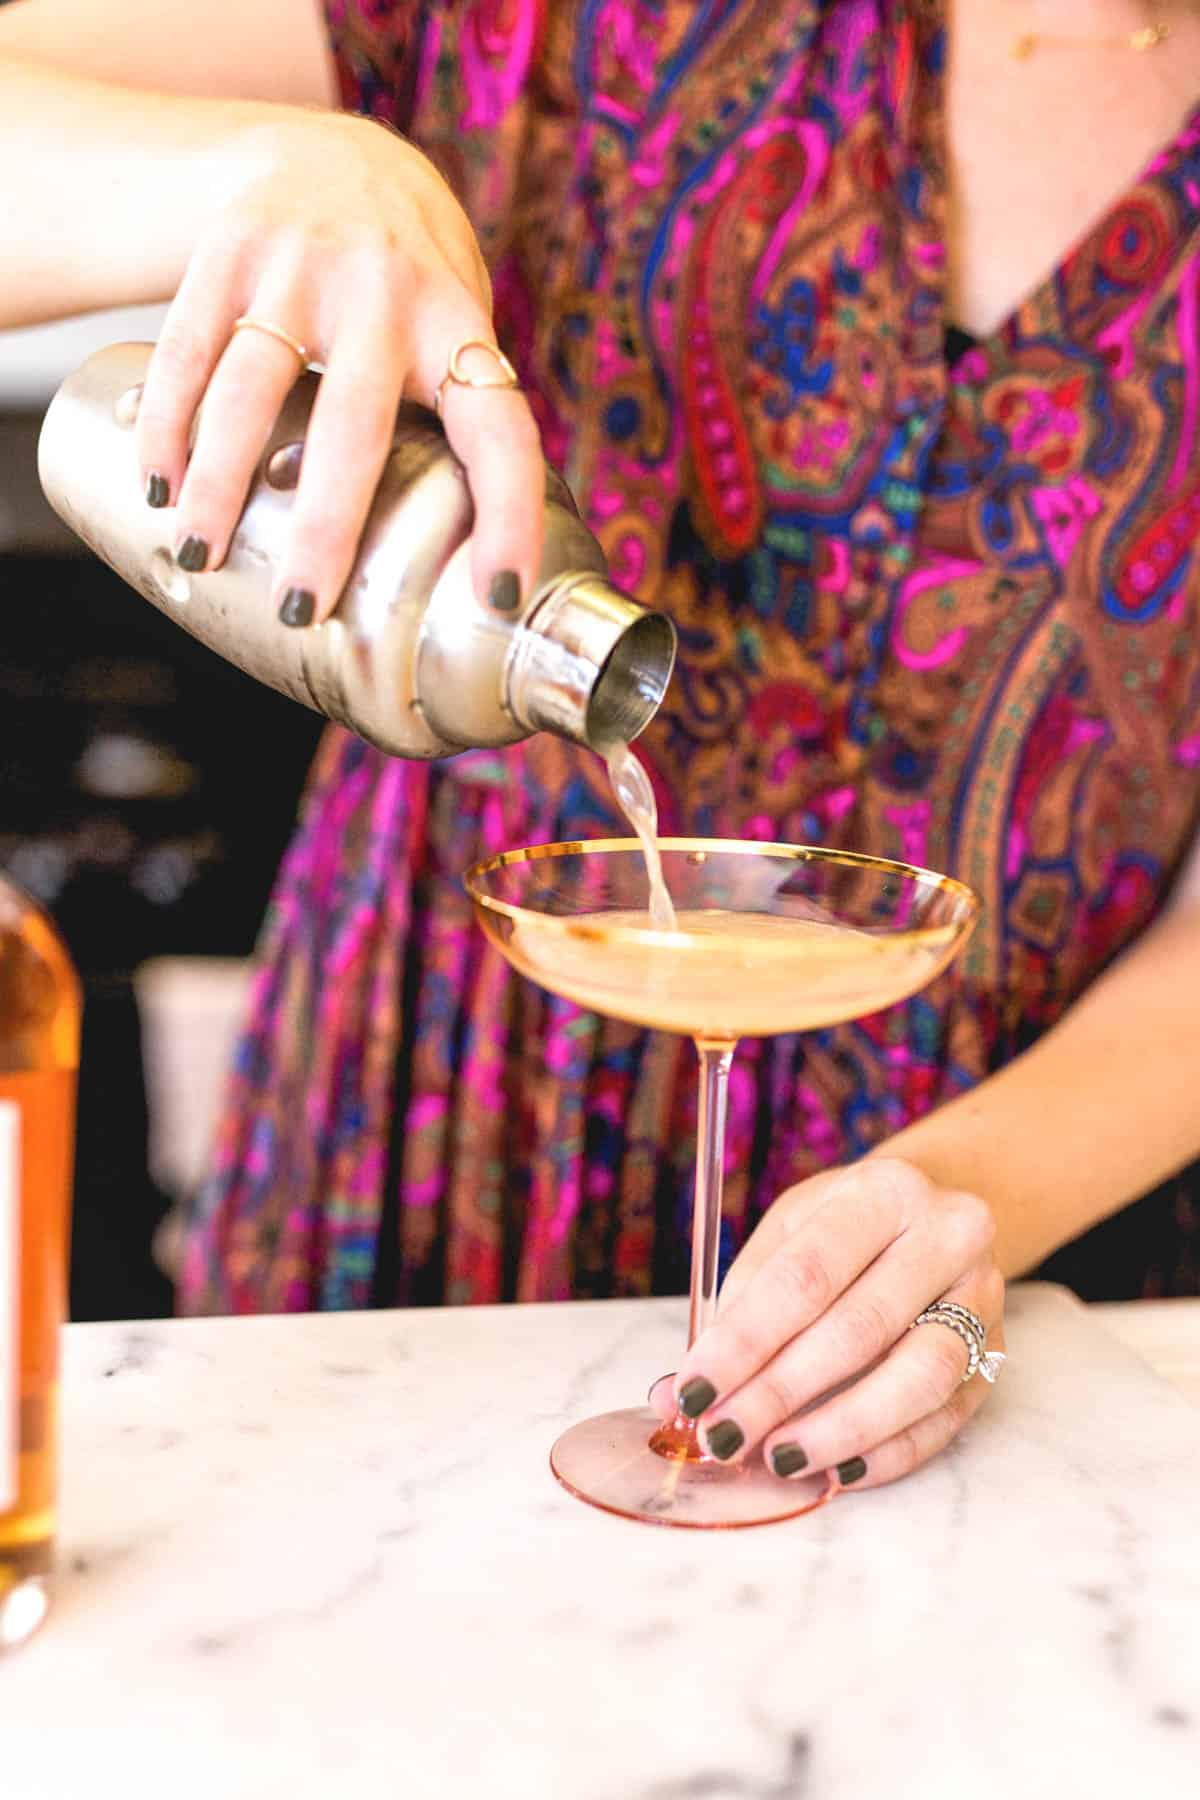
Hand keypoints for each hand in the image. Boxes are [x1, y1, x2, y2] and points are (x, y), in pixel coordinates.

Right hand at [135, 111, 543, 620]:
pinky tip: (159, 483)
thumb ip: (461, 421)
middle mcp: (384, 292)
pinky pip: (186, 349)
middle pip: (352, 426)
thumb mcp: (457, 327)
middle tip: (303, 606)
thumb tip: (476, 566)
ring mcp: (299, 266)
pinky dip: (167, 423)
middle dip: (326, 527)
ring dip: (220, 482)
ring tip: (200, 551)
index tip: (502, 595)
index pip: (500, 433)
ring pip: (250, 388)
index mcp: (457, 327)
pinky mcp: (227, 251)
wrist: (328, 149)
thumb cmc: (409, 278)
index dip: (510, 517)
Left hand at [651, 1158, 1004, 1492]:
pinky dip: (888, 1452)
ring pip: (918, 1377)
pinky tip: (836, 1470)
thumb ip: (739, 1305)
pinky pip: (945, 1417)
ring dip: (839, 1428)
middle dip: (779, 1393)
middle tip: (723, 1435)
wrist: (935, 1216)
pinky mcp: (996, 1354)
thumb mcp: (791, 1230)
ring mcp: (982, 1297)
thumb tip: (679, 1393)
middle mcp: (948, 1235)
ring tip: (777, 1457)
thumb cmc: (845, 1227)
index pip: (806, 1276)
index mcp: (885, 1191)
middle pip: (857, 1328)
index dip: (745, 1341)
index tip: (694, 1389)